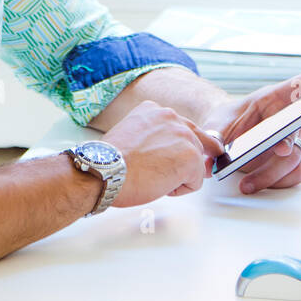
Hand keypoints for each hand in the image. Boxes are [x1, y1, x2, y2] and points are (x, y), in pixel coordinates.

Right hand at [100, 100, 225, 207]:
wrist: (105, 172)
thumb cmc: (110, 162)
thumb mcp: (131, 136)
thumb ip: (154, 138)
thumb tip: (169, 154)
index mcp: (154, 111)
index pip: (181, 128)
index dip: (178, 147)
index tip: (173, 157)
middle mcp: (172, 117)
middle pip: (195, 144)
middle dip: (184, 162)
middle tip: (162, 174)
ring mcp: (184, 136)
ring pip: (196, 163)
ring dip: (179, 175)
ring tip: (153, 178)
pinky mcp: (191, 157)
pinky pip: (196, 181)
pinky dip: (180, 190)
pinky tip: (159, 186)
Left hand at [201, 73, 300, 193]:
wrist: (224, 134)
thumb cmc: (225, 122)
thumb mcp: (215, 124)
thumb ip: (213, 138)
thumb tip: (210, 160)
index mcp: (274, 98)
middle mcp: (289, 117)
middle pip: (299, 130)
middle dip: (289, 142)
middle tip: (279, 150)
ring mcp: (294, 138)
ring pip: (297, 157)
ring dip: (274, 173)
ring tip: (247, 184)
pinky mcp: (292, 158)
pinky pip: (297, 172)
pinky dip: (278, 182)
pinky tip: (255, 185)